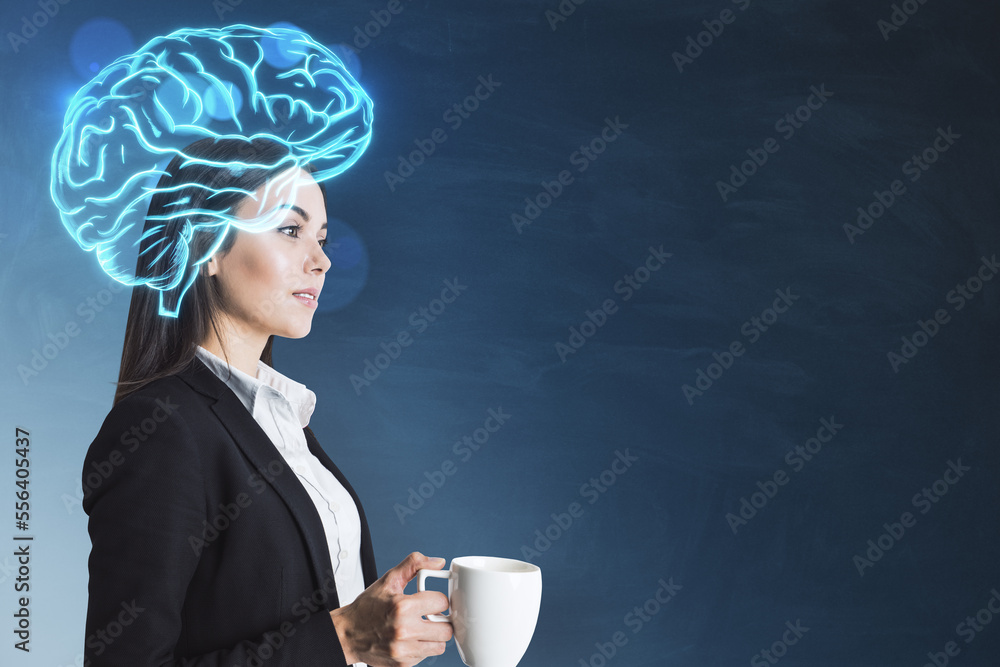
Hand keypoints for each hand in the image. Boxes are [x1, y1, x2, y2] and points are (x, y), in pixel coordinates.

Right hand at [330, 552, 452, 666]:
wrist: (347, 634)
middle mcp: (404, 630)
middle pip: (446, 629)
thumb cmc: (367, 608)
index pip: (442, 603)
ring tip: (421, 628)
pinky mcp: (402, 664)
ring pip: (440, 646)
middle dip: (441, 621)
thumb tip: (438, 562)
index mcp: (402, 607)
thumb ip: (414, 564)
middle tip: (430, 616)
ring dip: (434, 637)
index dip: (438, 600)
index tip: (431, 601)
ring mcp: (403, 650)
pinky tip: (410, 639)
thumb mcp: (388, 580)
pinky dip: (422, 648)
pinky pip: (426, 657)